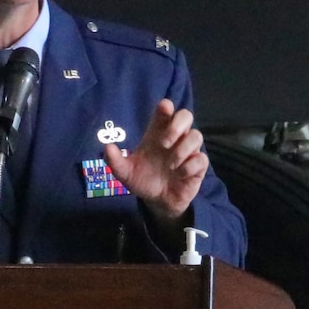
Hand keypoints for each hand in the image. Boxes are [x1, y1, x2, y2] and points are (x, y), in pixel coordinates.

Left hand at [104, 99, 207, 223]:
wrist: (157, 202)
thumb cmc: (143, 180)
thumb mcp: (125, 173)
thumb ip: (115, 161)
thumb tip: (107, 147)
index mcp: (157, 133)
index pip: (165, 111)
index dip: (166, 107)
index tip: (164, 108)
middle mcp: (175, 139)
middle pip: (186, 115)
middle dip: (178, 125)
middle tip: (165, 142)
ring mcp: (188, 151)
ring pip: (196, 136)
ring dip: (183, 149)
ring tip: (171, 165)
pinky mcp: (197, 166)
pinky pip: (201, 159)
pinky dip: (190, 166)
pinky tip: (180, 174)